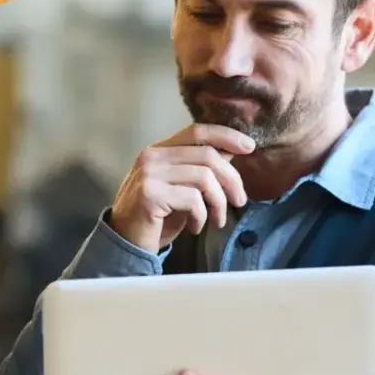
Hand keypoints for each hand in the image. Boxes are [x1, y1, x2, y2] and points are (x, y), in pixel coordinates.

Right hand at [109, 123, 255, 251]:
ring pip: (204, 178)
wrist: (125, 243)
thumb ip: (200, 169)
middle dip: (231, 179)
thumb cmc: (155, 218)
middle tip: (239, 201)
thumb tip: (231, 151)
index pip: (196, 131)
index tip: (249, 147)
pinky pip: (193, 199)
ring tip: (217, 219)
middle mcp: (151, 157)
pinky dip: (201, 216)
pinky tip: (194, 227)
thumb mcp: (181, 189)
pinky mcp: (150, 195)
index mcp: (157, 151)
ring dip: (218, 202)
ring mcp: (148, 174)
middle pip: (207, 155)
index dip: (226, 135)